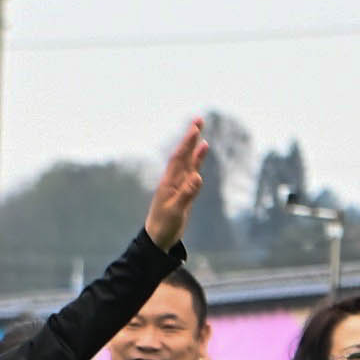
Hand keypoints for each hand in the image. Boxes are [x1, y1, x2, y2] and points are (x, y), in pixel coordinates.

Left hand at [144, 120, 209, 250]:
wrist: (158, 239)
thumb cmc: (164, 226)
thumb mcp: (176, 211)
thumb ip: (187, 194)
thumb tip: (198, 176)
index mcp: (170, 182)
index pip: (180, 158)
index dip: (187, 142)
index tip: (195, 128)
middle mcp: (173, 181)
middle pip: (183, 155)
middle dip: (190, 138)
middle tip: (199, 120)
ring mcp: (178, 187)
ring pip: (188, 164)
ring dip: (194, 150)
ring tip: (201, 136)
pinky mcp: (183, 194)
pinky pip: (191, 175)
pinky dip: (196, 165)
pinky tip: (200, 159)